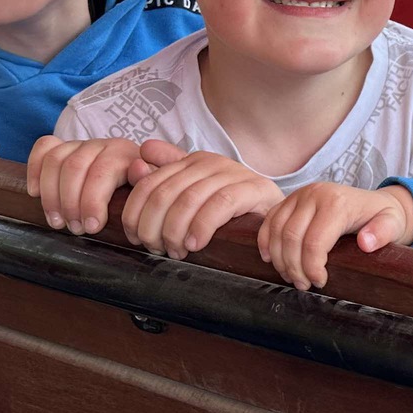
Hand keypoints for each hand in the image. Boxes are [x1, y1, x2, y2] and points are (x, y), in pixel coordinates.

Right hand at [26, 135, 143, 234]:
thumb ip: (147, 180)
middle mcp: (101, 144)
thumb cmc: (141, 190)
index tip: (91, 228)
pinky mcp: (63, 146)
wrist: (138, 174)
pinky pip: (43, 147)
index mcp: (124, 154)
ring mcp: (80, 144)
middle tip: (74, 229)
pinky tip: (35, 193)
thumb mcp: (152, 189)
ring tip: (57, 222)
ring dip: (51, 195)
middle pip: (75, 167)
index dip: (92, 202)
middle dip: (70, 203)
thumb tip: (138, 170)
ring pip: (55, 160)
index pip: (102, 171)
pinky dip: (34, 169)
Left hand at [116, 139, 283, 258]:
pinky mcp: (254, 188)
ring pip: (189, 199)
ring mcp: (233, 173)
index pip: (149, 183)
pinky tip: (195, 244)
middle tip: (157, 249)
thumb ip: (164, 181)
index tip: (136, 238)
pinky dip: (202, 226)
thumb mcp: (195, 194)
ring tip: (176, 251)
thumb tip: (136, 165)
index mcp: (192, 161)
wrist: (278, 212)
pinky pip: (221, 204)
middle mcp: (210, 162)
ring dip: (175, 231)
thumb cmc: (232, 209)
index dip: (135, 213)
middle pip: (165, 193)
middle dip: (154, 227)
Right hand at [257, 183, 412, 290]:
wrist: (373, 202)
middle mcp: (314, 194)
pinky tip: (271, 259)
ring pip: (276, 230)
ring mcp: (299, 195)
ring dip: (279, 259)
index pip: (314, 241)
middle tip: (303, 285)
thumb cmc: (382, 217)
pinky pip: (269, 220)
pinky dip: (266, 241)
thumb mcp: (392, 224)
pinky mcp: (289, 199)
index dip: (312, 267)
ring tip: (291, 277)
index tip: (320, 282)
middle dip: (294, 267)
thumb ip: (383, 233)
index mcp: (337, 202)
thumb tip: (366, 244)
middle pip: (291, 237)